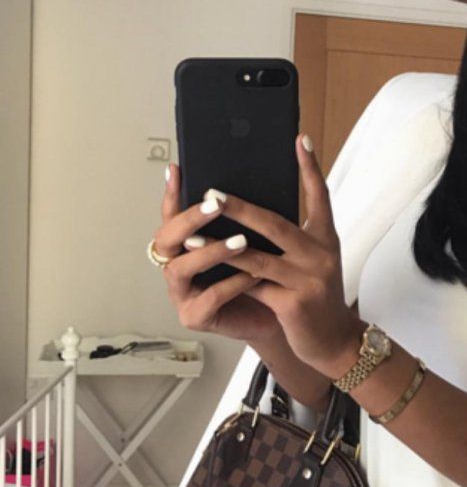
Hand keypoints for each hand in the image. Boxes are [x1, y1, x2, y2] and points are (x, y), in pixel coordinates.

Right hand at [154, 163, 283, 343]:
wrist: (279, 315)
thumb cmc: (264, 276)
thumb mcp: (256, 240)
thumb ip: (244, 219)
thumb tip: (253, 179)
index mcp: (186, 245)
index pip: (172, 215)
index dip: (171, 194)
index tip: (177, 170)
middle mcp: (177, 266)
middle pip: (166, 239)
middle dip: (189, 220)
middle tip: (216, 205)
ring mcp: (182, 293)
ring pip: (181, 269)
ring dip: (210, 252)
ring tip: (241, 241)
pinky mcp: (195, 317)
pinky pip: (209, 299)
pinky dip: (231, 284)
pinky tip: (252, 275)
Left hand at [211, 133, 362, 375]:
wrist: (334, 341)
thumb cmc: (316, 299)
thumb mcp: (312, 264)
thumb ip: (291, 241)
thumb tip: (249, 219)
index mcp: (326, 239)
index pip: (320, 196)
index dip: (310, 168)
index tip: (301, 140)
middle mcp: (321, 255)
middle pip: (275, 223)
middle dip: (238, 208)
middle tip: (211, 193)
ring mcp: (308, 279)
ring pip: (257, 257)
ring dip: (220, 247)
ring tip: (193, 238)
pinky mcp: (294, 303)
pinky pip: (254, 288)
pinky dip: (230, 281)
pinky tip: (209, 275)